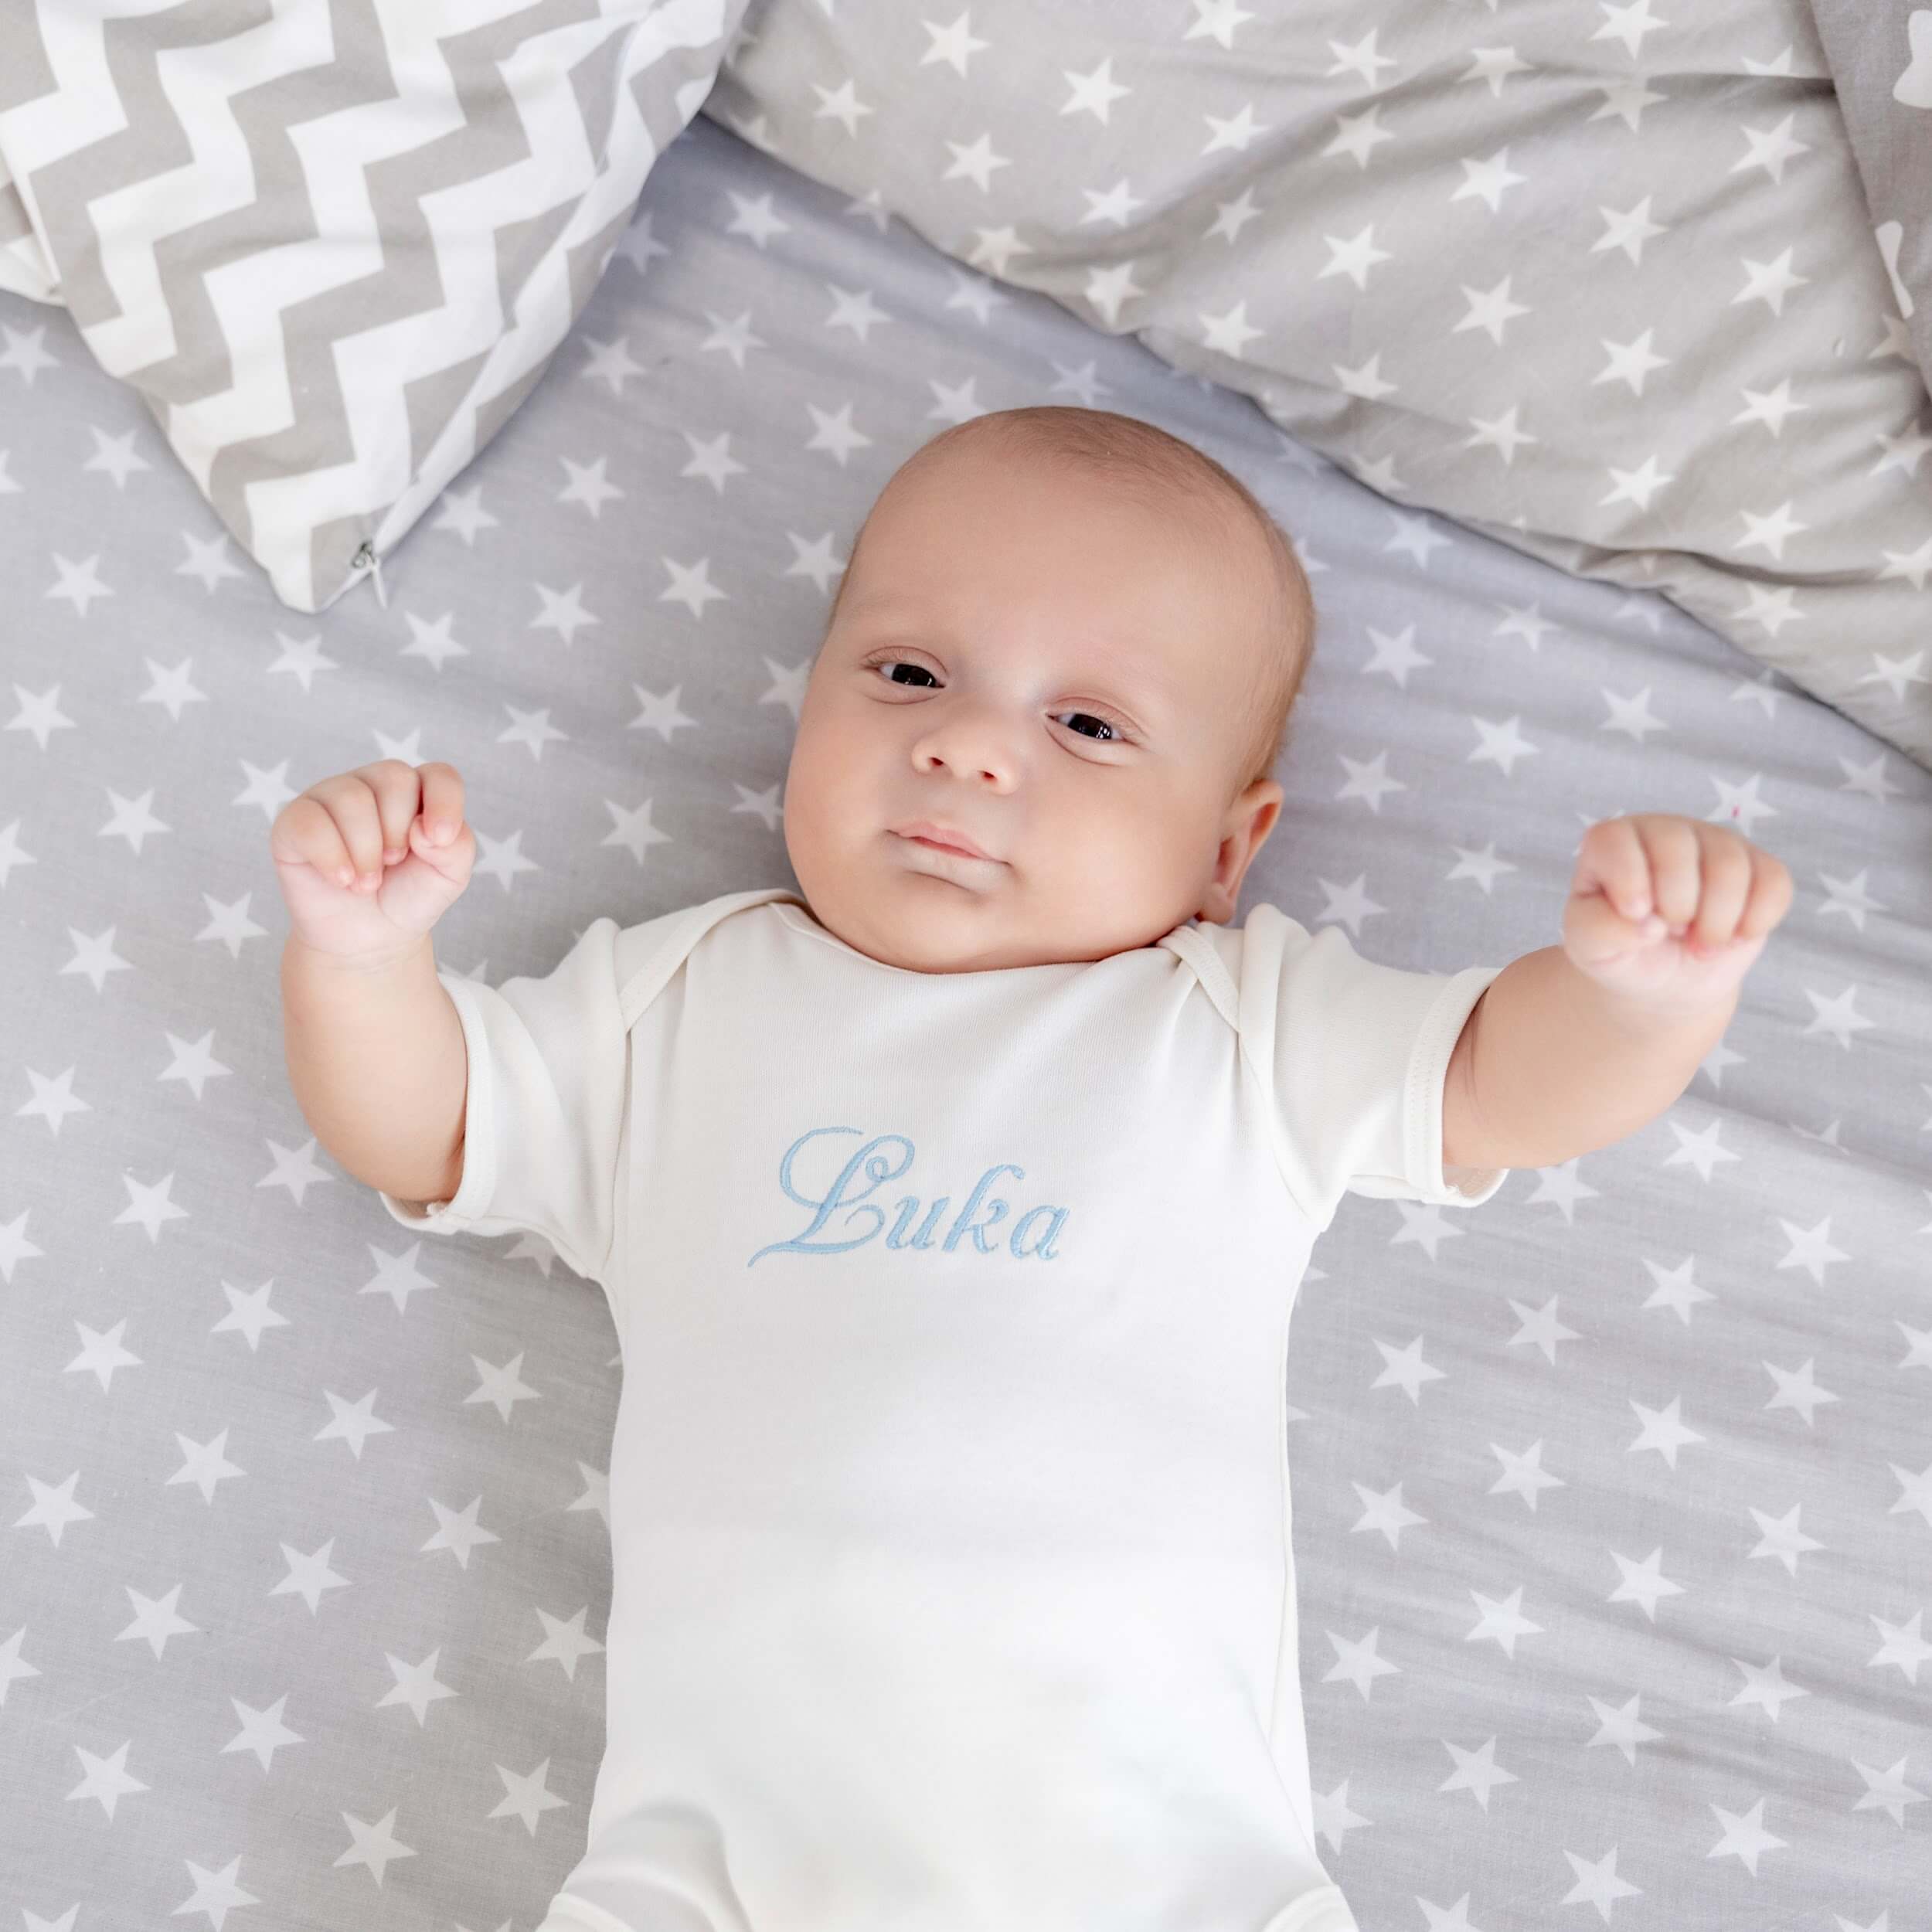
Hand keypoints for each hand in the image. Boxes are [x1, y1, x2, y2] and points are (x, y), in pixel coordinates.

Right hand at [270, 760, 474, 962]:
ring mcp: (330, 798)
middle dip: (399, 831)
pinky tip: (342, 880)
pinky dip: (331, 856)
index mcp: (417, 791)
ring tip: (368, 883)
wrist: (369, 937)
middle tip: (393, 863)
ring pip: (351, 798)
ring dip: (366, 850)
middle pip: (393, 778)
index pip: (438, 775)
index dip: (444, 802)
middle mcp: (372, 785)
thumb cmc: (409, 895)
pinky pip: (309, 822)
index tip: (441, 840)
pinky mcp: (294, 821)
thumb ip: (456, 847)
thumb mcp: (449, 876)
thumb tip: (421, 828)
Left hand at [1563, 814, 1792, 1012]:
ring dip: (1717, 922)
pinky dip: (1756, 921)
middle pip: (1678, 849)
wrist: (1665, 975)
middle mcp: (1663, 831)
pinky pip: (1774, 882)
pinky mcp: (1757, 865)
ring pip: (1730, 866)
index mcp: (1612, 844)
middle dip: (1677, 907)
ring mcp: (1713, 843)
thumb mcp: (1592, 948)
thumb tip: (1649, 924)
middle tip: (1671, 936)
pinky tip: (1735, 937)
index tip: (1635, 915)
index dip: (1628, 880)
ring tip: (1699, 947)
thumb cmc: (1621, 951)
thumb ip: (1602, 931)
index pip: (1615, 840)